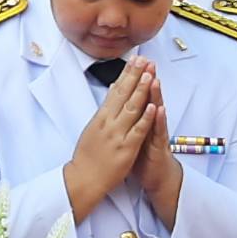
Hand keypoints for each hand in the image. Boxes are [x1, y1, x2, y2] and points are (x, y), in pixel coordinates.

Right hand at [63, 57, 155, 220]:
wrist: (84, 178)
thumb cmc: (88, 155)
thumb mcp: (93, 128)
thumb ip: (105, 109)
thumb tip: (113, 89)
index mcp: (100, 117)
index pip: (116, 90)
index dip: (126, 74)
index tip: (135, 59)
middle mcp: (108, 122)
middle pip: (124, 95)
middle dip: (135, 75)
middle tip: (144, 59)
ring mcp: (117, 135)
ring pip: (131, 109)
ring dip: (141, 91)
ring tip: (149, 74)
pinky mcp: (126, 148)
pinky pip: (137, 131)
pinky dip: (145, 118)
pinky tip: (151, 105)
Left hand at [129, 74, 182, 227]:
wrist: (156, 176)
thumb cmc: (143, 154)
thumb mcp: (132, 132)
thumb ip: (128, 114)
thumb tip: (119, 97)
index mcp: (139, 118)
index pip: (137, 95)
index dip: (134, 79)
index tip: (133, 60)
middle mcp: (149, 122)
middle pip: (148, 98)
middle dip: (146, 80)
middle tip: (146, 62)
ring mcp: (156, 133)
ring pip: (156, 112)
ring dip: (155, 95)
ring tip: (154, 79)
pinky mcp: (159, 147)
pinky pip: (159, 133)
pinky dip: (159, 120)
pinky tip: (160, 109)